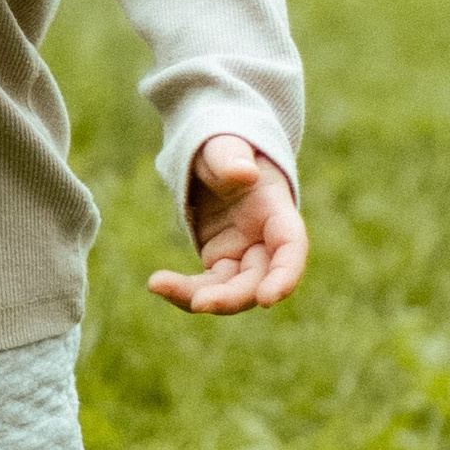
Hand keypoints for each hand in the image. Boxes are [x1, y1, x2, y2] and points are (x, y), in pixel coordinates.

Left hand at [150, 134, 308, 315]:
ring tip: (158, 285)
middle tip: (198, 304)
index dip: (285, 276)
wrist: (213, 158)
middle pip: (259, 279)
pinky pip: (207, 286)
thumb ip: (231, 156)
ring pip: (231, 290)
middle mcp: (265, 239)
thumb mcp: (224, 145)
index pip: (291, 247)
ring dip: (201, 297)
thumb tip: (243, 173)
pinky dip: (185, 290)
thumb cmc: (224, 148)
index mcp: (276, 209)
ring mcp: (243, 254)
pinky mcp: (220, 261)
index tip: (267, 299)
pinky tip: (158, 284)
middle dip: (232, 297)